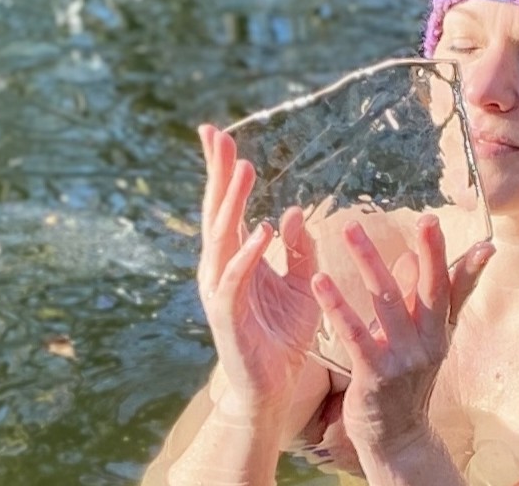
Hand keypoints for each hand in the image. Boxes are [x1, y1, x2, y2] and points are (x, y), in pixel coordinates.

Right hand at [196, 124, 321, 417]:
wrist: (275, 383)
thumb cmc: (285, 333)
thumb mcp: (301, 282)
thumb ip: (299, 248)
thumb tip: (294, 211)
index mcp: (237, 257)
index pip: (229, 207)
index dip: (223, 172)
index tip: (219, 135)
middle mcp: (222, 267)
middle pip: (217, 212)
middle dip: (218, 174)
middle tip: (217, 135)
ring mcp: (221, 289)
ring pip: (221, 238)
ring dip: (233, 204)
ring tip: (244, 170)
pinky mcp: (228, 314)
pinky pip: (236, 279)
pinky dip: (248, 254)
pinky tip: (262, 230)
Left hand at [310, 215, 493, 454]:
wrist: (396, 437)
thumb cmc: (406, 382)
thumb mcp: (423, 341)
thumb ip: (420, 302)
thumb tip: (412, 255)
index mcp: (440, 330)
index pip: (453, 287)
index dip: (454, 257)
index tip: (445, 223)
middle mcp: (429, 342)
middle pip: (431, 290)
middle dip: (430, 253)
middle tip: (426, 219)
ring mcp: (404, 360)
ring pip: (388, 303)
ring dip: (370, 262)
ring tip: (351, 229)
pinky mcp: (375, 376)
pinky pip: (355, 335)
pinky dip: (338, 306)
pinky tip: (320, 282)